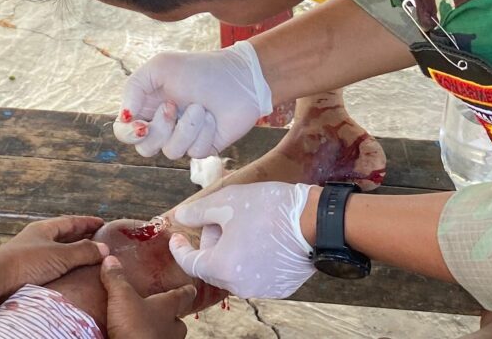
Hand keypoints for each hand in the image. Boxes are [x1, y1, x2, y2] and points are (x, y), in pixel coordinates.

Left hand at [0, 216, 107, 295]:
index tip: (102, 223)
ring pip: (56, 251)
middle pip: (64, 235)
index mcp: (44, 228)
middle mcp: (37, 239)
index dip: (87, 222)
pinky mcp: (26, 272)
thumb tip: (104, 249)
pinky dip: (63, 267)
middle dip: (81, 237)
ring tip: (88, 259)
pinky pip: (50, 265)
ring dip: (72, 253)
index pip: (70, 222)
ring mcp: (31, 255)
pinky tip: (69, 275)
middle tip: (99, 240)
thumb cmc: (25, 263)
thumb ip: (82, 252)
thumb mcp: (59, 256)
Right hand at [101, 255, 194, 338]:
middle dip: (172, 318)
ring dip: (160, 333)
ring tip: (146, 329)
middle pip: (178, 322)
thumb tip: (110, 259)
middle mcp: (172, 328)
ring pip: (169, 338)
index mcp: (168, 308)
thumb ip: (116, 279)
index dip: (186, 291)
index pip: (181, 296)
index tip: (191, 288)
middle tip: (161, 313)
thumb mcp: (121, 298)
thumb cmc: (136, 327)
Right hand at [113, 41, 272, 158]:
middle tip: (173, 106)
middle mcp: (162, 125)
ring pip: (171, 151)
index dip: (129, 133)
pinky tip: (212, 117)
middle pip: (144, 148)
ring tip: (200, 107)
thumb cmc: (200, 69)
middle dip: (160, 128)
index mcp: (148, 106)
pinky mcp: (203, 147)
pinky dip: (204, 132)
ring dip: (187, 127)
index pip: (124, 132)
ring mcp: (183, 138)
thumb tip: (126, 117)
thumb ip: (134, 87)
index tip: (141, 123)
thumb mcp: (161, 66)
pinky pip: (195, 152)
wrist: (239, 78)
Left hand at [168, 182, 314, 298]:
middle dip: (212, 242)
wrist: (316, 221)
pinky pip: (256, 273)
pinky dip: (252, 258)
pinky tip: (263, 237)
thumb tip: (182, 217)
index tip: (175, 238)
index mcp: (223, 267)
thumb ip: (198, 212)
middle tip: (223, 218)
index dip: (180, 249)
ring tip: (246, 224)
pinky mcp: (280, 287)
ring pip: (235, 269)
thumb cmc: (269, 209)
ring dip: (232, 250)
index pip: (191, 263)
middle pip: (213, 265)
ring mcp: (263, 289)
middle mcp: (240, 286)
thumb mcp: (227, 201)